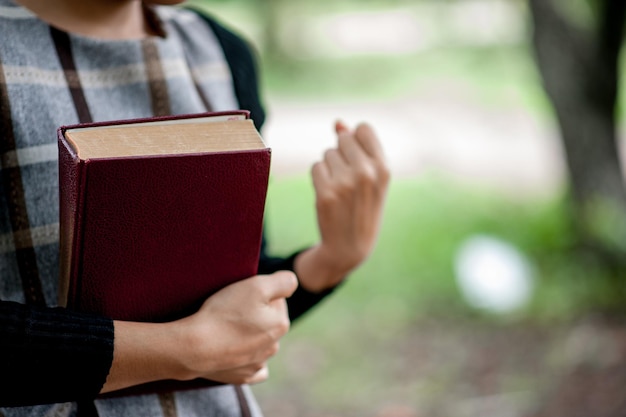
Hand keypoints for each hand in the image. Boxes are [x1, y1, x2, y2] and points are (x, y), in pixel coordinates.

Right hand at [102, 271, 296, 392]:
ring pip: (259, 342)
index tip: (241, 296)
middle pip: (267, 321)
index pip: (277, 300)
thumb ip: (283, 281)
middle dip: (255, 314)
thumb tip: (292, 282)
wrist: (194, 347)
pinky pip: (251, 366)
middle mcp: (274, 346)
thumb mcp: (256, 286)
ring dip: (248, 334)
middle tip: (231, 310)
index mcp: (281, 324)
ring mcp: (258, 364)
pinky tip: (235, 351)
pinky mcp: (243, 377)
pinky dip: (246, 359)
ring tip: (227, 328)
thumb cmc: (224, 313)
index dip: (259, 294)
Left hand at [295, 121, 389, 291]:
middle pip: (342, 138)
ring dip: (330, 167)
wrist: (350, 246)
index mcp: (383, 168)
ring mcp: (345, 183)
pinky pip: (316, 167)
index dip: (356, 141)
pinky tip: (328, 194)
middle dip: (342, 154)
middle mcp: (366, 173)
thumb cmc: (363, 206)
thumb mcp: (371, 178)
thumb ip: (358, 147)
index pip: (363, 129)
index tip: (358, 160)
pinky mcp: (326, 193)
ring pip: (327, 153)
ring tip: (340, 189)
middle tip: (349, 178)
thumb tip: (338, 123)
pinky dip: (319, 178)